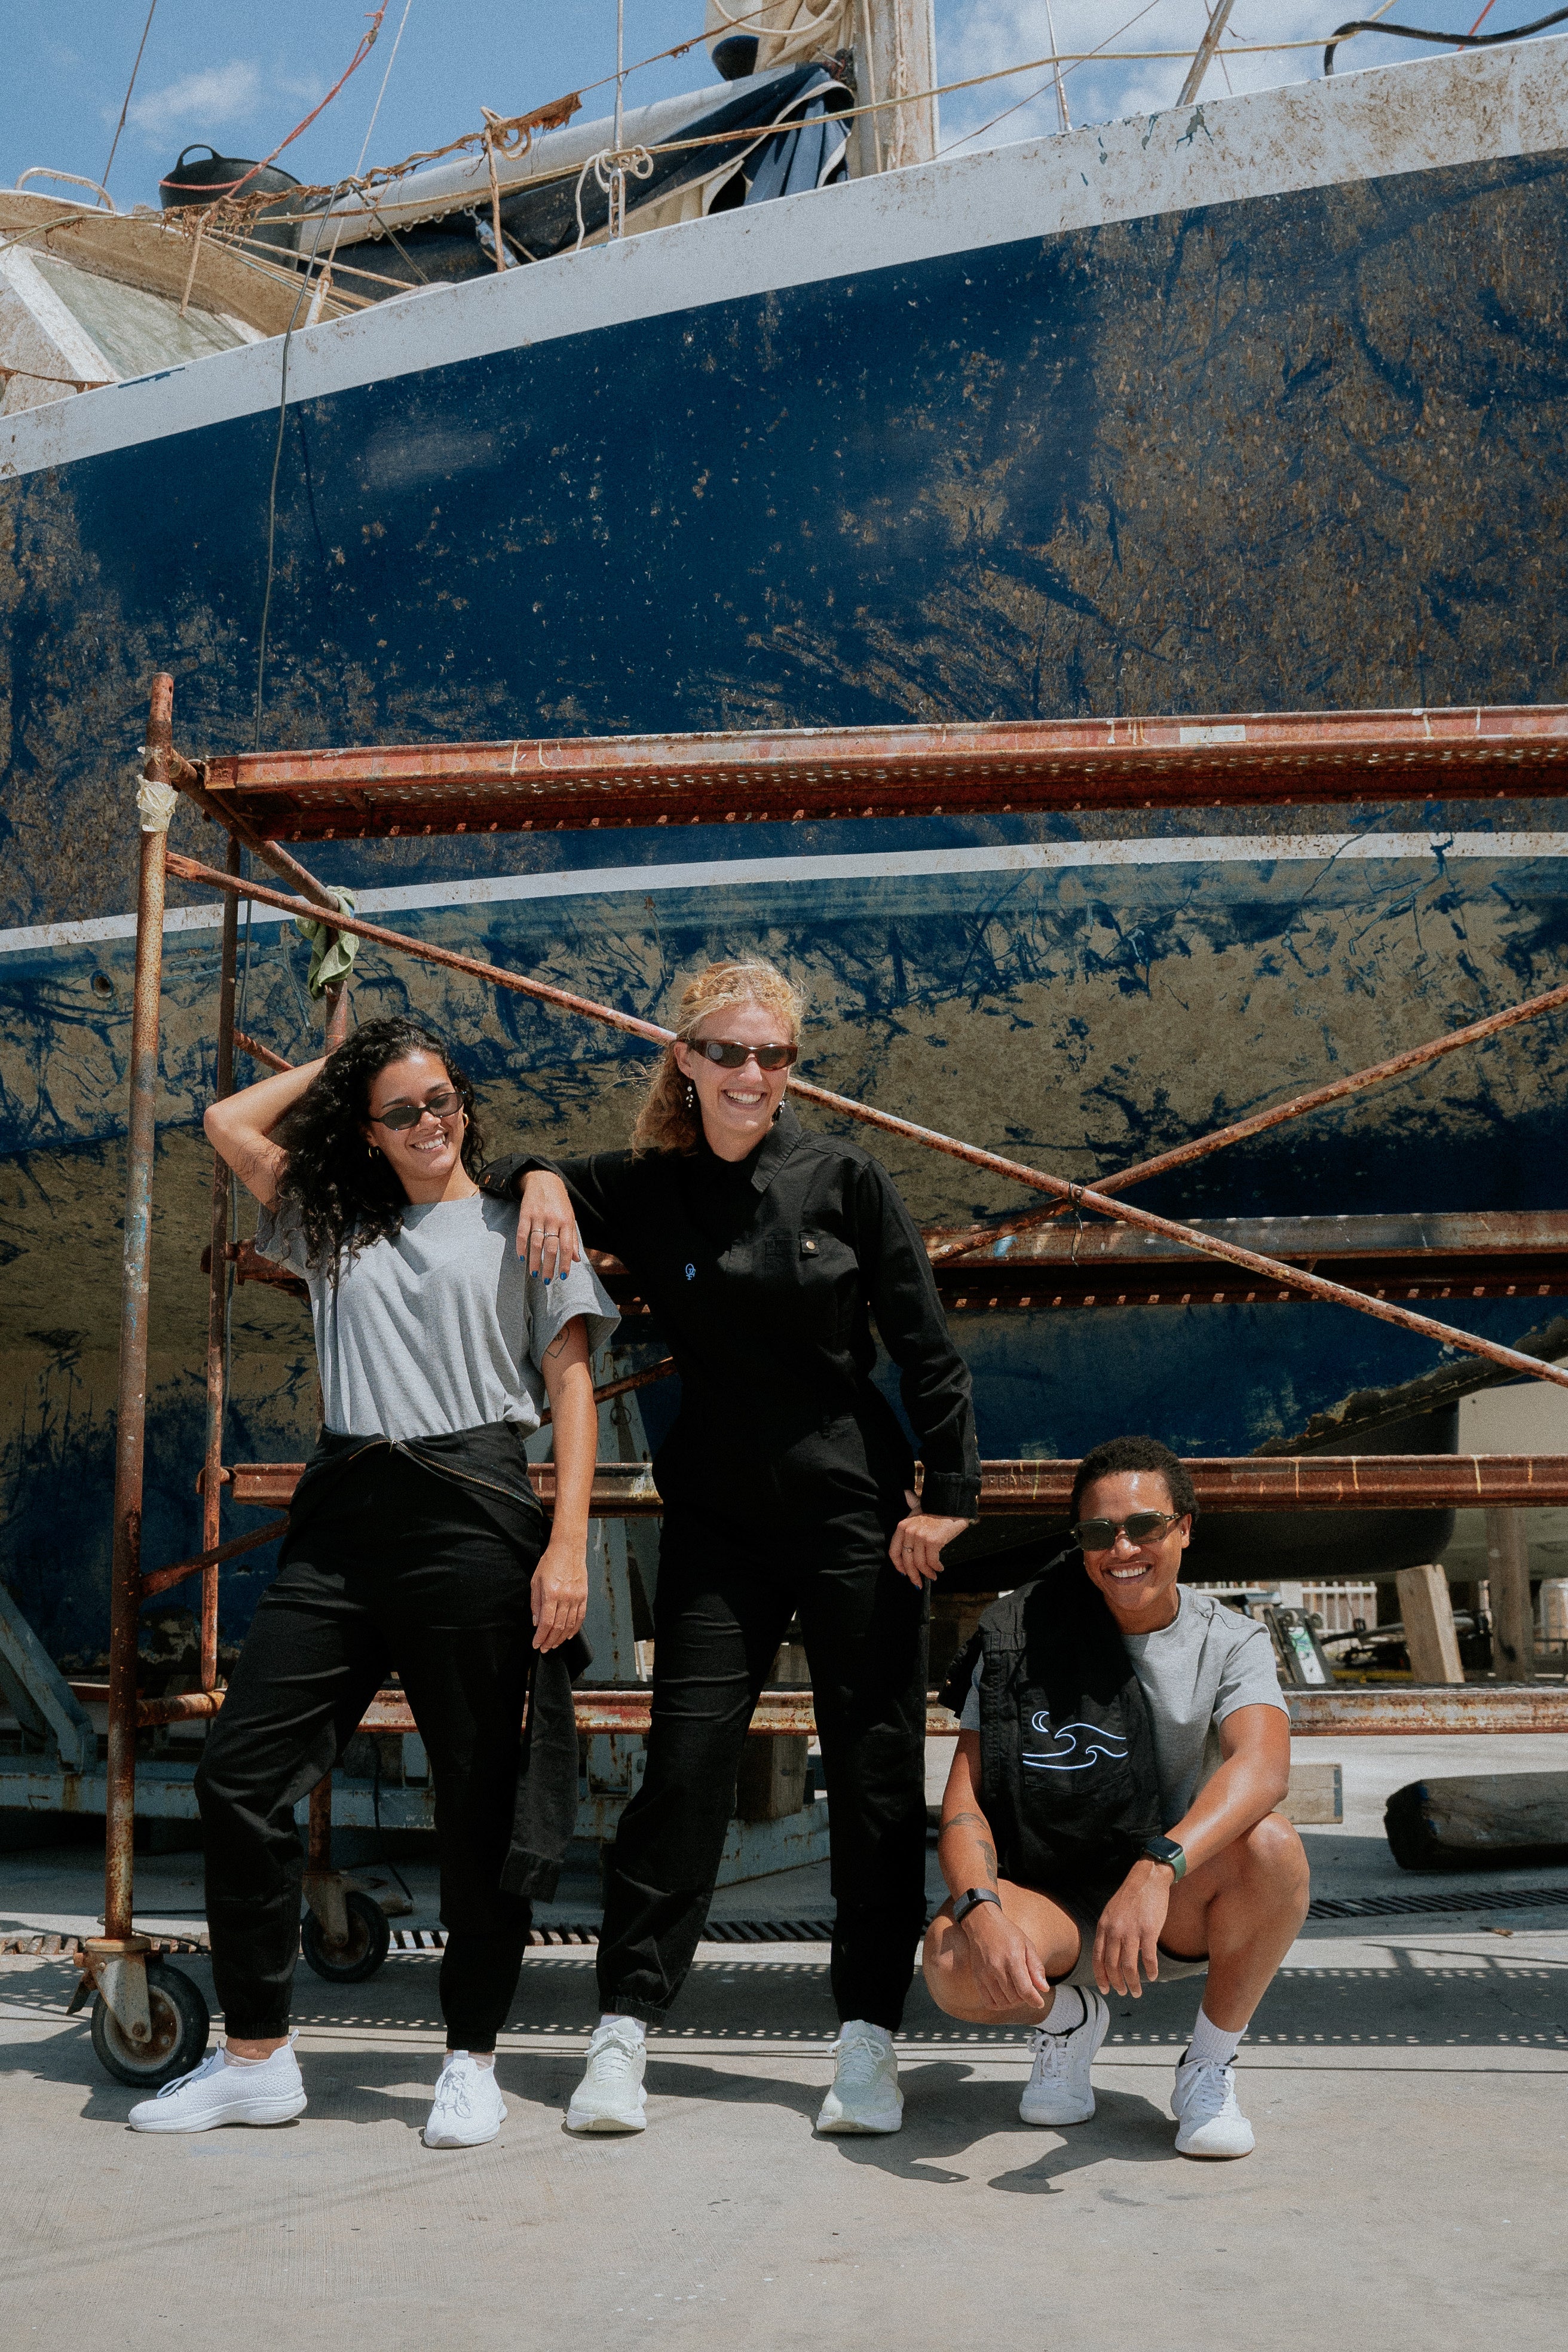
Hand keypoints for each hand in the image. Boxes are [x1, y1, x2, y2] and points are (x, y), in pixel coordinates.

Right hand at [516, 1172, 579, 1278]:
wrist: (544, 1180)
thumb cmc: (560, 1202)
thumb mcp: (570, 1218)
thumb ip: (573, 1239)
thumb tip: (576, 1260)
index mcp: (566, 1222)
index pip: (567, 1246)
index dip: (565, 1263)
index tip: (563, 1276)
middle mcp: (553, 1220)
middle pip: (551, 1248)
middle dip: (549, 1266)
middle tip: (547, 1280)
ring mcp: (538, 1216)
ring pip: (536, 1243)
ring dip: (535, 1260)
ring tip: (534, 1273)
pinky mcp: (525, 1213)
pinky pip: (522, 1233)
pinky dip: (521, 1246)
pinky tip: (522, 1257)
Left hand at [530, 1538, 587, 1650]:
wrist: (569, 1549)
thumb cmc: (550, 1562)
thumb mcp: (536, 1581)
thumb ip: (536, 1603)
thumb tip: (536, 1622)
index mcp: (551, 1593)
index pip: (546, 1622)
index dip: (541, 1636)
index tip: (536, 1644)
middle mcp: (565, 1598)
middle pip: (558, 1627)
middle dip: (550, 1640)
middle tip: (544, 1648)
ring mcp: (576, 1597)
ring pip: (570, 1625)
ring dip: (561, 1638)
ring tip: (554, 1644)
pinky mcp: (584, 1596)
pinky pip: (580, 1617)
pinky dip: (575, 1629)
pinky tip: (569, 1635)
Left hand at [888, 1492, 969, 1586]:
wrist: (952, 1504)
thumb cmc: (937, 1508)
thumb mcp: (920, 1506)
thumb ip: (911, 1504)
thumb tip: (905, 1493)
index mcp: (902, 1526)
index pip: (894, 1551)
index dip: (898, 1565)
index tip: (904, 1574)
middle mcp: (908, 1531)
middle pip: (907, 1561)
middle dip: (913, 1575)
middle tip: (919, 1583)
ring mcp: (920, 1536)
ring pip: (920, 1563)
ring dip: (927, 1573)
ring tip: (933, 1575)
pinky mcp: (933, 1541)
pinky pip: (932, 1561)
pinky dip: (936, 1568)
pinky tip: (940, 1568)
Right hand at [959, 1900, 1050, 2015]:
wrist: (982, 1923)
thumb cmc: (1007, 1933)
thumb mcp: (1027, 1945)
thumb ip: (1036, 1968)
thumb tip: (1044, 1989)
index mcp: (1012, 1958)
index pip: (1025, 1990)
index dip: (1035, 2000)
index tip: (1040, 2003)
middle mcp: (996, 1968)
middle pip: (1014, 1998)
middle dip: (1024, 1998)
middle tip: (1027, 1989)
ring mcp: (984, 1974)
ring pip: (1002, 2002)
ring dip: (1013, 2002)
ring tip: (1016, 1991)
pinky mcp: (977, 1978)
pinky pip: (989, 2002)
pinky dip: (999, 2004)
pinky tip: (1004, 1996)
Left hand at [1093, 1859, 1172, 1997]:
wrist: (1146, 1879)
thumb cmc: (1130, 1897)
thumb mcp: (1111, 1913)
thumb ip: (1109, 1933)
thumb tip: (1109, 1955)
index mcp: (1104, 1926)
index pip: (1098, 1958)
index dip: (1101, 1977)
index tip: (1105, 1989)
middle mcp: (1115, 1930)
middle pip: (1112, 1965)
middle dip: (1117, 1983)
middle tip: (1123, 1993)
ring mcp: (1132, 1931)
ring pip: (1129, 1966)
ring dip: (1133, 1983)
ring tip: (1137, 1991)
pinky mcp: (1149, 1931)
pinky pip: (1148, 1958)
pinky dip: (1150, 1971)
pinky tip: (1152, 1976)